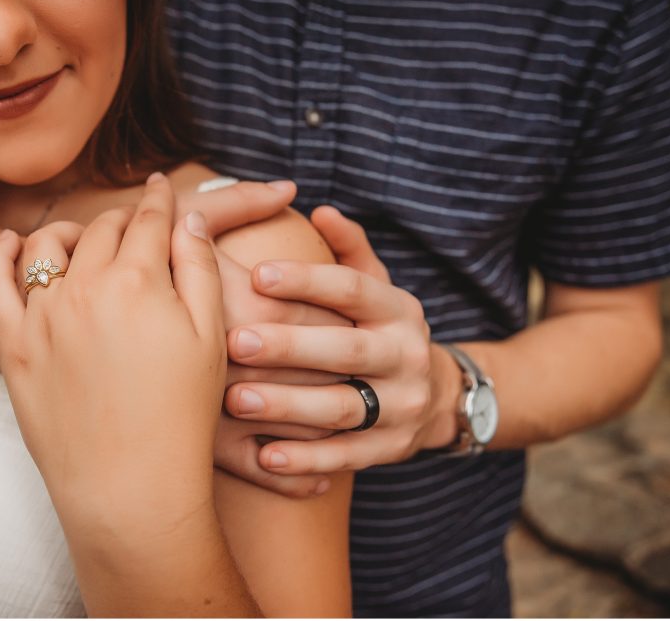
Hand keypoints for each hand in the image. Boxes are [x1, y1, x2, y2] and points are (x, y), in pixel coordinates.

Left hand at [0, 174, 226, 519]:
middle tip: (134, 222)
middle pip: (103, 229)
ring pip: (48, 245)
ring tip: (82, 240)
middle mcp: (86, 287)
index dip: (160, 198)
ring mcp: (42, 315)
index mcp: (140, 280)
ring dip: (68, 232)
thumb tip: (188, 217)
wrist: (130, 487)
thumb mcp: (210, 337)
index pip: (150, 219)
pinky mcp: (12, 346)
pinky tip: (8, 246)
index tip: (162, 185)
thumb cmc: (181, 416)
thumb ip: (199, 268)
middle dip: (123, 217)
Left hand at [222, 206, 457, 475]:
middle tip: (233, 341)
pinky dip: (307, 460)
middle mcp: (406, 354)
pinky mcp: (390, 449)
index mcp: (398, 309)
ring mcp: (402, 406)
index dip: (307, 280)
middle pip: (347, 349)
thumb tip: (320, 210)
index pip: (353, 288)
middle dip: (289, 346)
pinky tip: (265, 456)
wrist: (436, 398)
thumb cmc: (378, 330)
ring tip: (236, 399)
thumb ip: (349, 249)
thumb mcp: (375, 287)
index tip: (257, 273)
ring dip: (288, 405)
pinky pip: (346, 457)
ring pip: (343, 407)